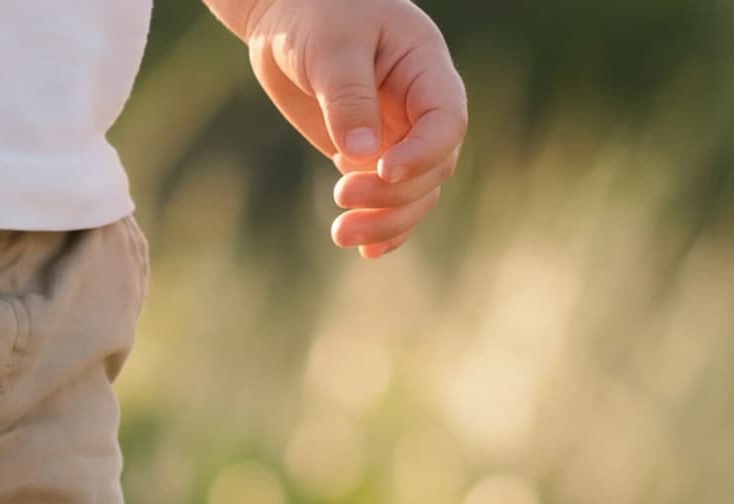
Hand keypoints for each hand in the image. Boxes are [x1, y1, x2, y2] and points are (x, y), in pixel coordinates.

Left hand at [205, 0, 467, 256]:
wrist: (287, 12)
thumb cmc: (317, 11)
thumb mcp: (331, 46)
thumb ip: (348, 96)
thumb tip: (360, 154)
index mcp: (425, 69)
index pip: (447, 121)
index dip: (424, 153)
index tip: (385, 168)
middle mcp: (418, 106)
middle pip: (433, 167)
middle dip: (395, 193)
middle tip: (342, 197)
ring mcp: (396, 132)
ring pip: (414, 191)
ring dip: (387, 220)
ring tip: (342, 234)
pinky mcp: (367, 151)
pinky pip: (387, 195)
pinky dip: (381, 224)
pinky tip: (363, 248)